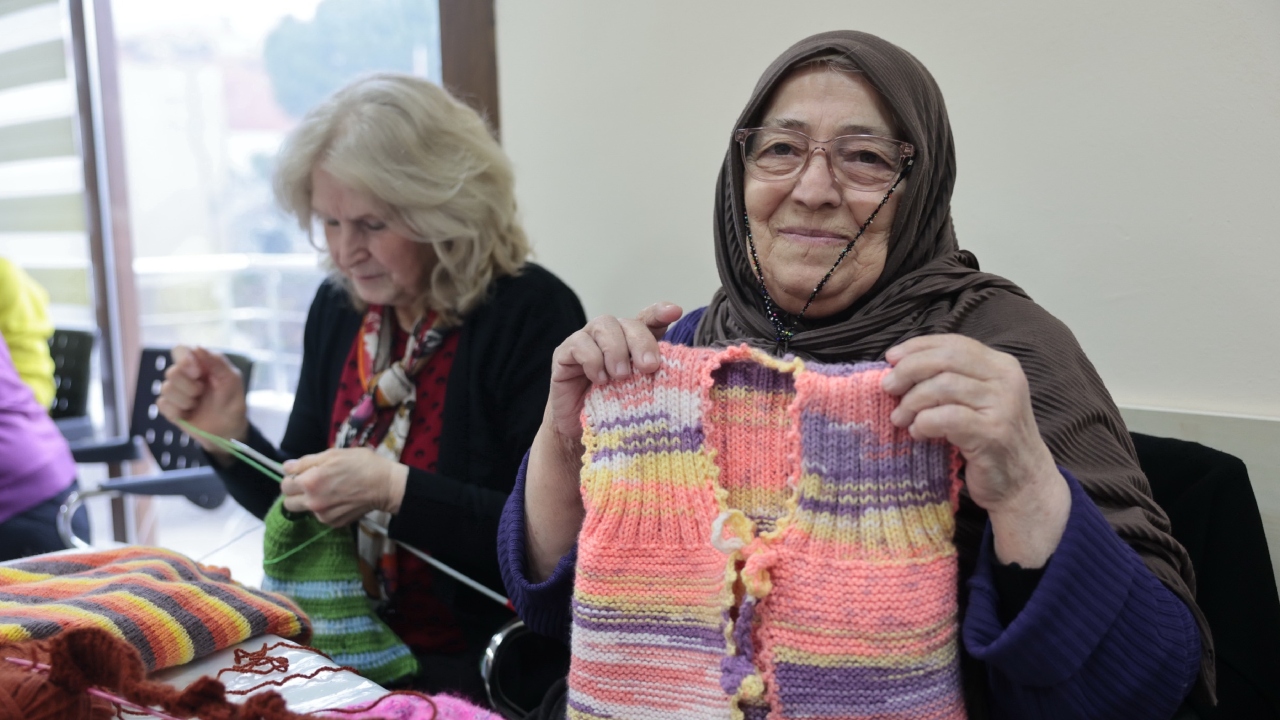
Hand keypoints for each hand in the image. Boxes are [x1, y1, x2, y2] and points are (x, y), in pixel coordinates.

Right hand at [156, 346, 248, 457]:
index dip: (184, 359)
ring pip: (165, 388)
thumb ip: (217, 362)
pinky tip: (188, 414)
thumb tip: (197, 347)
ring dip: (185, 399)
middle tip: (201, 393)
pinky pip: (162, 404)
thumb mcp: (232, 380)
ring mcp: (176, 392)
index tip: (197, 373)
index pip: (180, 350)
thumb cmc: (232, 401)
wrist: (228, 430)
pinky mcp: (170, 408)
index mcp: (199, 364)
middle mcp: (184, 376)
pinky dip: (177, 411)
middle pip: (171, 372)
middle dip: (188, 386)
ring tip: (196, 404)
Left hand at [280, 448, 408, 527]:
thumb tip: (286, 467)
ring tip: (331, 490)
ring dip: (311, 501)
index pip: (284, 485)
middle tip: (311, 484)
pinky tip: (340, 499)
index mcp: (309, 482)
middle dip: (295, 493)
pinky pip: (321, 516)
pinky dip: (326, 509)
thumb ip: (305, 462)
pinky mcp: (334, 524)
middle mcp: (312, 502)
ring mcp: (323, 515)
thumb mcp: (333, 454)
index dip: (292, 478)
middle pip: (288, 503)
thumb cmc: (361, 464)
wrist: (386, 485)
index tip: (302, 474)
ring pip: (305, 510)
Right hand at [545, 302, 682, 441]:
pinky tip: (599, 378)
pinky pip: (579, 344)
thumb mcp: (642, 394)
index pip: (648, 319)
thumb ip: (657, 377)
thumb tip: (683, 371)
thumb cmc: (616, 412)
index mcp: (633, 343)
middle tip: (649, 366)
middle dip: (641, 342)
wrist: (582, 433)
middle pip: (628, 323)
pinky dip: (592, 359)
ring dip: (616, 349)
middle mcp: (611, 337)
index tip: (674, 312)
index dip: (660, 312)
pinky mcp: (565, 354)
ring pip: (603, 326)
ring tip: (621, 376)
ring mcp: (587, 342)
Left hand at [882, 334, 1069, 566]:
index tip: (891, 359)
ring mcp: (1003, 406)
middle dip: (909, 370)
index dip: (918, 347)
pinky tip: (918, 434)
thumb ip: (951, 379)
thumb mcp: (977, 401)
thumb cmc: (990, 441)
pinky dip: (923, 423)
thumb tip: (898, 366)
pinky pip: (945, 418)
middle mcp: (1006, 380)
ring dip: (912, 402)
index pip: (954, 343)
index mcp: (1002, 365)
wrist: (1024, 485)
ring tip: (901, 418)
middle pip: (946, 359)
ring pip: (943, 386)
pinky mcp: (992, 433)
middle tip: (888, 388)